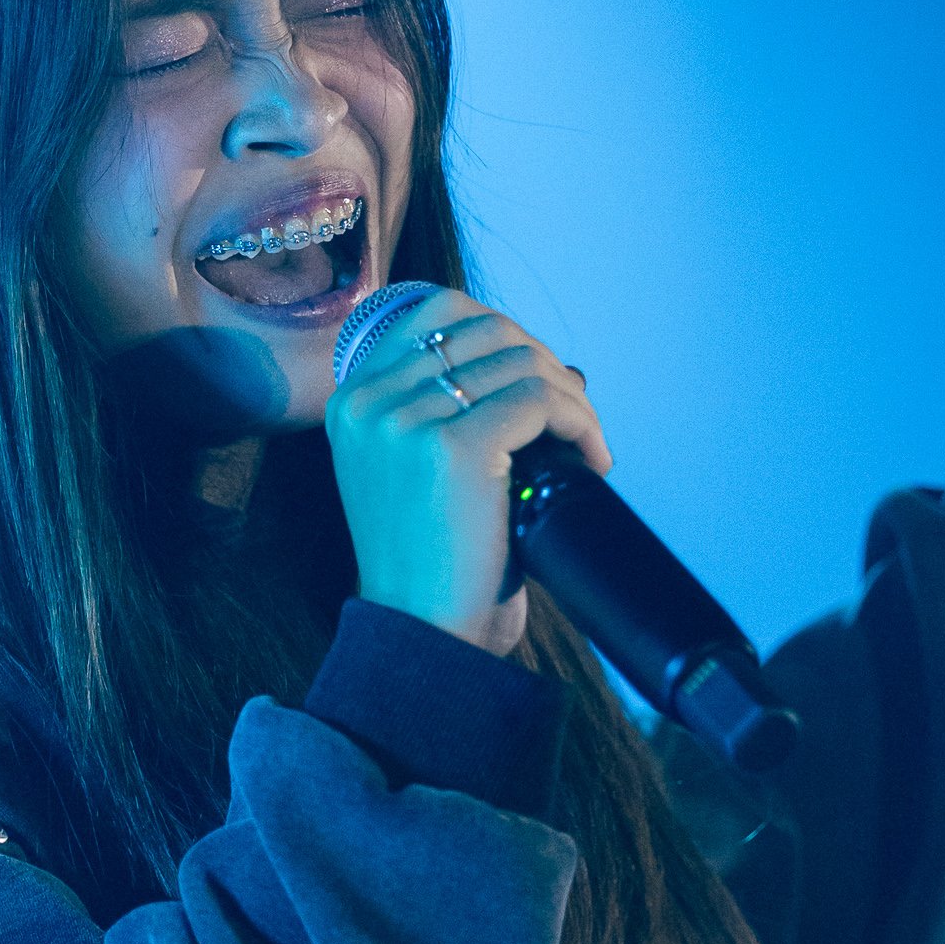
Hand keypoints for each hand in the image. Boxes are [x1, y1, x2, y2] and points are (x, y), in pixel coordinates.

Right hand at [325, 289, 610, 653]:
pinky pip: (540, 400)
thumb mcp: (413, 468)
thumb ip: (444, 408)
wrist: (423, 633)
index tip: (539, 384)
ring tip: (585, 447)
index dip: (506, 335)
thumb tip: (546, 362)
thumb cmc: (434, 561)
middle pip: (487, 329)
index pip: (439, 311)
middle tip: (572, 421)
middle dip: (545, 367)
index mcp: (354, 400)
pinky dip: (580, 425)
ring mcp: (405, 420)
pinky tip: (591, 462)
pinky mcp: (452, 446)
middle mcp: (370, 401)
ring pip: (521, 362)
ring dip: (572, 401)